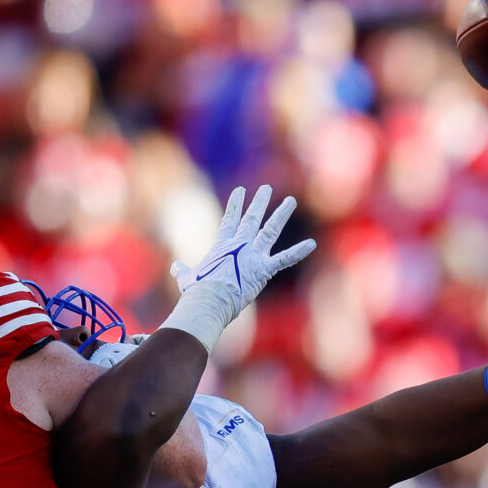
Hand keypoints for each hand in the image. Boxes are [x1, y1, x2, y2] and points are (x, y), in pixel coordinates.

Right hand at [162, 185, 316, 350]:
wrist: (209, 298)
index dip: (236, 205)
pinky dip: (298, 252)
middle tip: (266, 189)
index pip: (230, 220)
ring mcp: (253, 255)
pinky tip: (312, 244)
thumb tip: (175, 268)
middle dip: (259, 202)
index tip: (241, 191)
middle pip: (251, 219)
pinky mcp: (264, 268)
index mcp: (223, 245)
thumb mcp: (187, 277)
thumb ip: (182, 270)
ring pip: (270, 230)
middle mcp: (239, 245)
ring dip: (280, 214)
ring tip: (290, 201)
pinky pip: (285, 259)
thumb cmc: (197, 290)